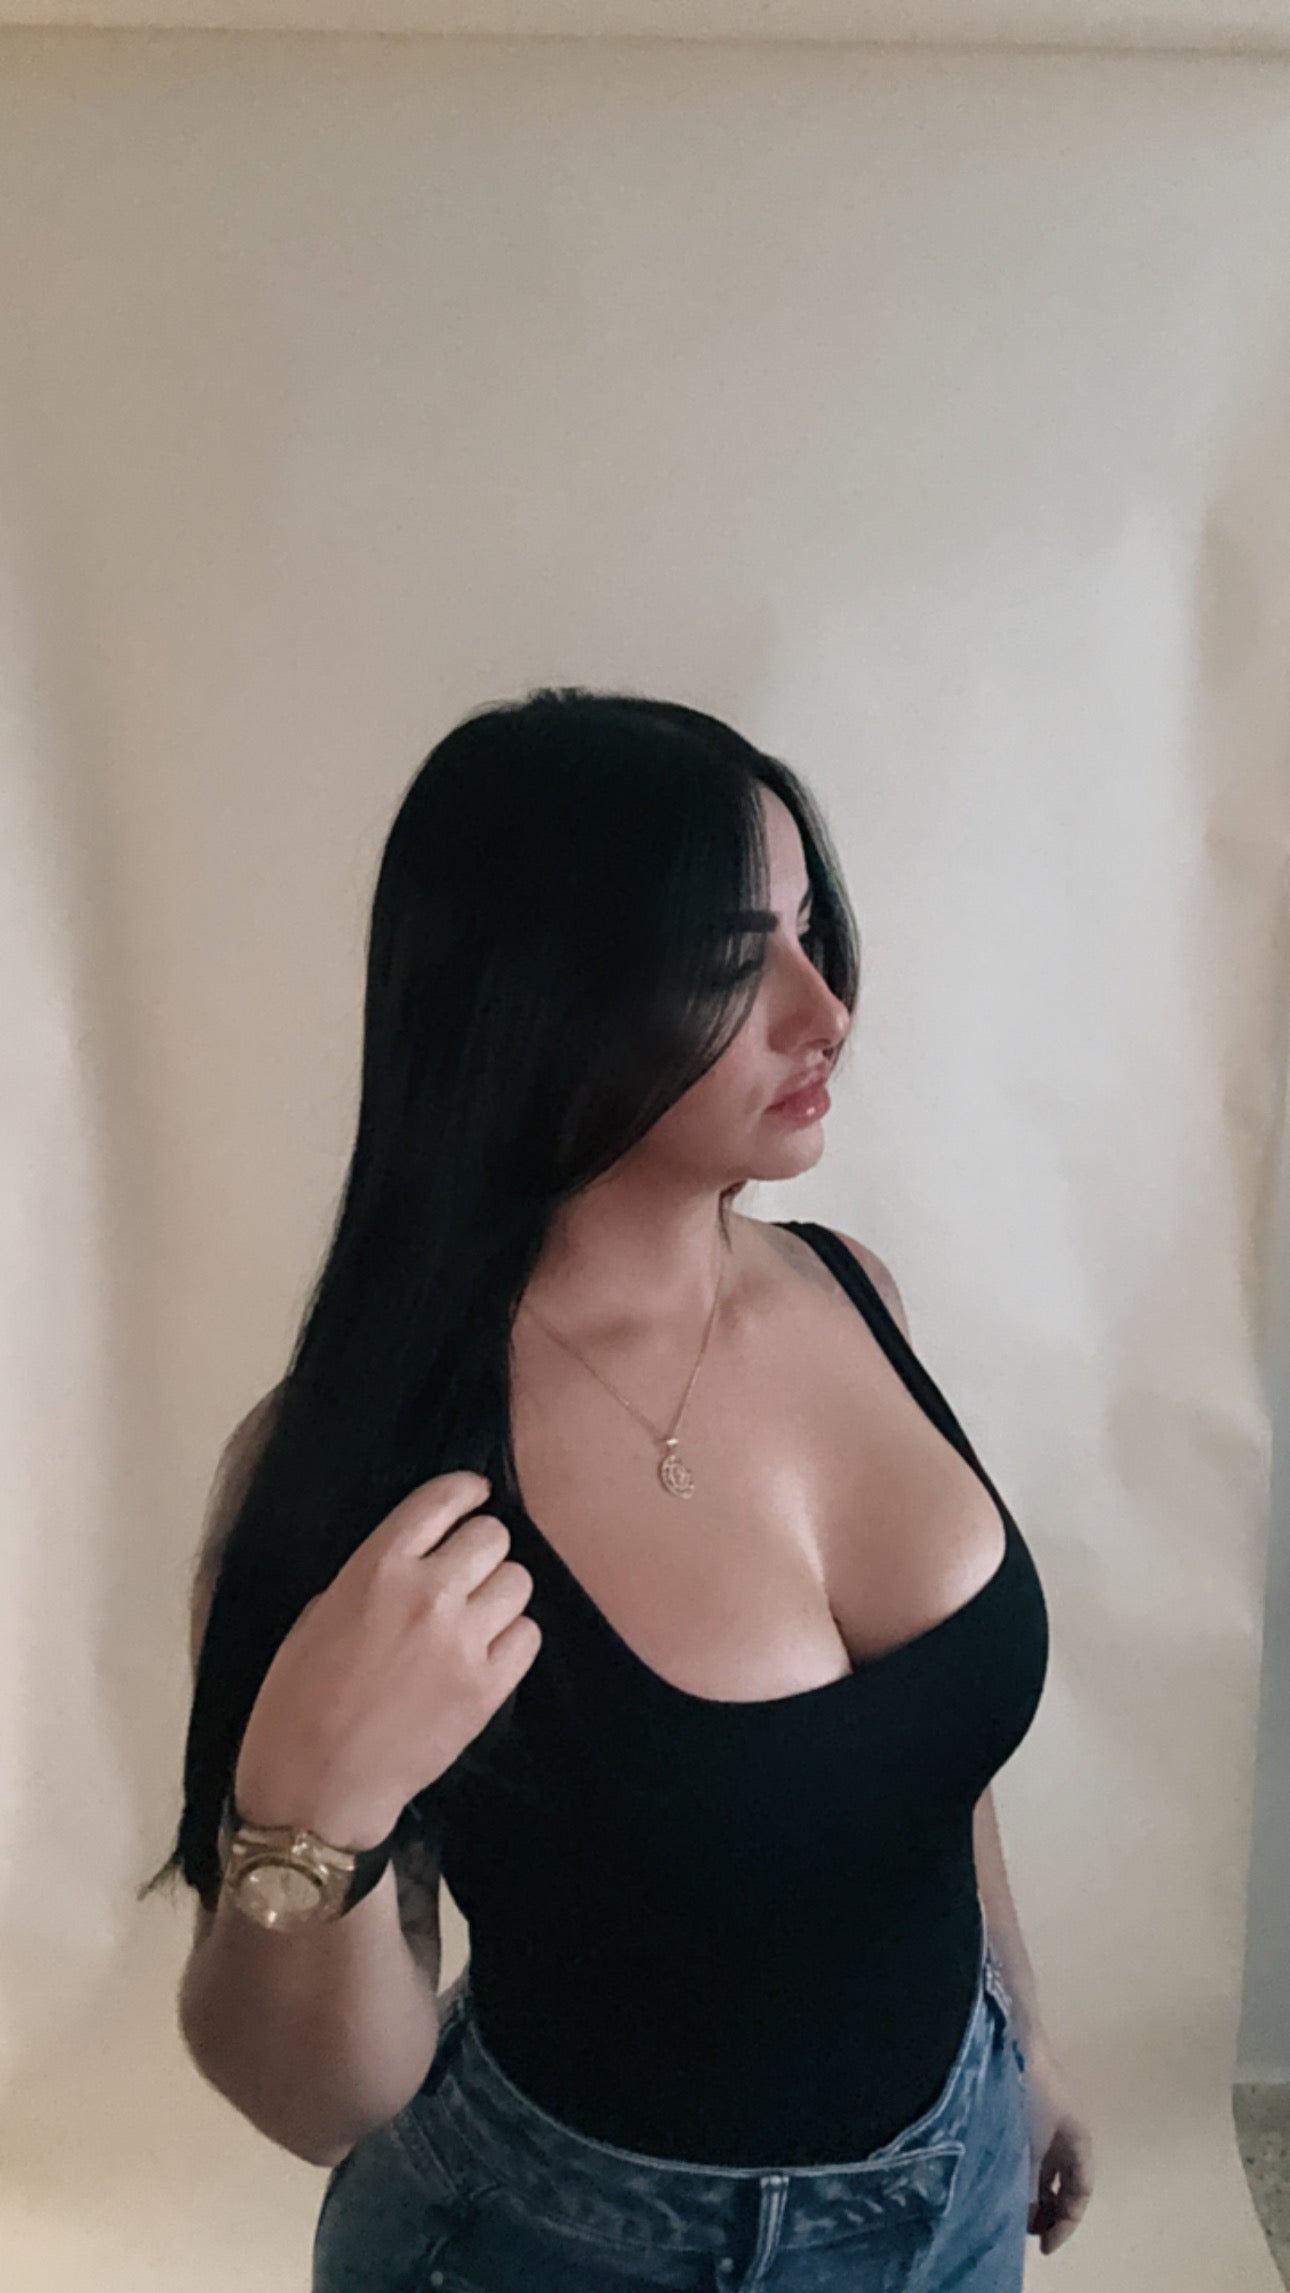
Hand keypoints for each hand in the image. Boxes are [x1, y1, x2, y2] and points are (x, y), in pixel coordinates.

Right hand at [233, 1470, 542, 1846]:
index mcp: (378, 1567)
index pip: (443, 1498)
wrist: (315, 1786)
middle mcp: (428, 1593)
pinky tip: (485, 1655)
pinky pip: (528, 1636)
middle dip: (480, 1550)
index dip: (465, 1492)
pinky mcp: (487, 1687)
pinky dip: (511, 1640)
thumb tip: (418, 1558)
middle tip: (464, 1575)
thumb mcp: (319, 1613)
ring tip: (474, 1619)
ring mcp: (463, 1640)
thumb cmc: (297, 1699)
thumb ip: (374, 1576)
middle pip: (493, 1537)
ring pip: (518, 1582)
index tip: (473, 1497)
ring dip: (498, 1595)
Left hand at [1019, 2035, 1094, 2254]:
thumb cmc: (1023, 2089)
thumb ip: (1028, 2180)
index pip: (1081, 2191)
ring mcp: (1045, 2116)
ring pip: (1044, 2166)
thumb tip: (1025, 2212)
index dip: (1066, 2223)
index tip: (1044, 2245)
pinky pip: (1028, 2149)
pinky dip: (1020, 2169)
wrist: (1007, 2033)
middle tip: (1024, 2229)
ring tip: (1009, 2208)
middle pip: (1063, 2181)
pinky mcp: (1023, 2104)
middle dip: (1047, 2209)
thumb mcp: (1026, 2144)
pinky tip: (999, 2176)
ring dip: (1032, 2190)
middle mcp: (1066, 2129)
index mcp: (1078, 2138)